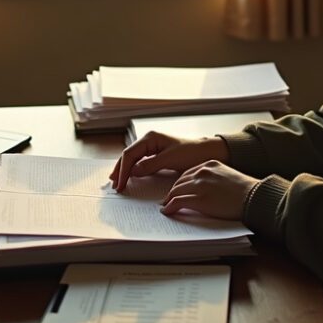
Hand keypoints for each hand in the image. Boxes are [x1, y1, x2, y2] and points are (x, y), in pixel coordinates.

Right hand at [110, 132, 228, 191]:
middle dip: (120, 170)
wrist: (206, 152)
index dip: (123, 169)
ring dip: (125, 170)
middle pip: (128, 155)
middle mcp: (149, 141)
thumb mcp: (170, 159)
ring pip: (133, 159)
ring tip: (118, 182)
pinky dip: (133, 170)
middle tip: (115, 185)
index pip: (130, 154)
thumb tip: (133, 171)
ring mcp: (152, 147)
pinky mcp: (156, 155)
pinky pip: (140, 162)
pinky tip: (130, 177)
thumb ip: (151, 165)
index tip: (120, 183)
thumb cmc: (191, 153)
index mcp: (150, 138)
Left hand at [160, 160, 257, 219]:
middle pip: (179, 182)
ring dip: (169, 199)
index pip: (188, 173)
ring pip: (175, 191)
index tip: (176, 189)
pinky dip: (170, 207)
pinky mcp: (199, 199)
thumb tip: (206, 190)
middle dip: (172, 191)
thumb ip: (214, 179)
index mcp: (210, 164)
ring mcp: (199, 185)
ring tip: (166, 206)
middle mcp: (202, 172)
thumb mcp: (228, 176)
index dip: (180, 183)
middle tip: (167, 199)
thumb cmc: (246, 191)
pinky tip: (167, 211)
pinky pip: (177, 202)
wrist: (254, 197)